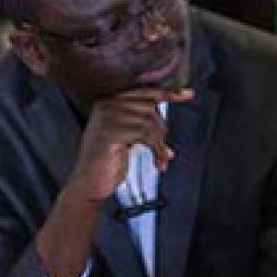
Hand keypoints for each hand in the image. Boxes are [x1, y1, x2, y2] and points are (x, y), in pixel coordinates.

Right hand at [67, 87, 193, 202]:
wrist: (88, 185)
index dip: (168, 92)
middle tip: (162, 149)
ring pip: (150, 122)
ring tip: (160, 159)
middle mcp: (106, 106)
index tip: (189, 94)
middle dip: (161, 129)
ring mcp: (107, 118)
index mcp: (109, 102)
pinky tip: (158, 164)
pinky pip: (147, 135)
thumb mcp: (125, 138)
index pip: (144, 91)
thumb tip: (165, 127)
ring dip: (160, 144)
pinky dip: (157, 151)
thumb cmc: (107, 164)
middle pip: (150, 106)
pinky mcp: (111, 132)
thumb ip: (140, 126)